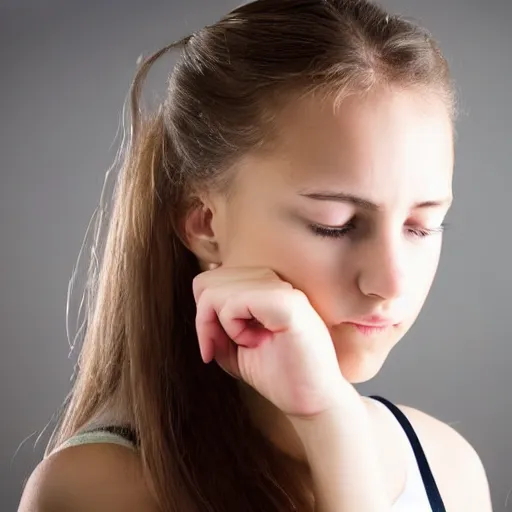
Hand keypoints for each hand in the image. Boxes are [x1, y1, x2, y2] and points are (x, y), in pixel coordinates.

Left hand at [192, 265, 353, 418]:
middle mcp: (274, 282)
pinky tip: (253, 343)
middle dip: (203, 319)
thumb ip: (214, 326)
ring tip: (245, 343)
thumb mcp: (234, 349)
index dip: (203, 314)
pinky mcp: (287, 304)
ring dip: (220, 324)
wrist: (314, 403)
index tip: (209, 347)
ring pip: (217, 289)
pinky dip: (233, 327)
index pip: (212, 279)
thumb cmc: (280, 376)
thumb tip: (200, 307)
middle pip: (209, 280)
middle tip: (217, 347)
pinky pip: (235, 302)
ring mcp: (282, 290)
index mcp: (264, 288)